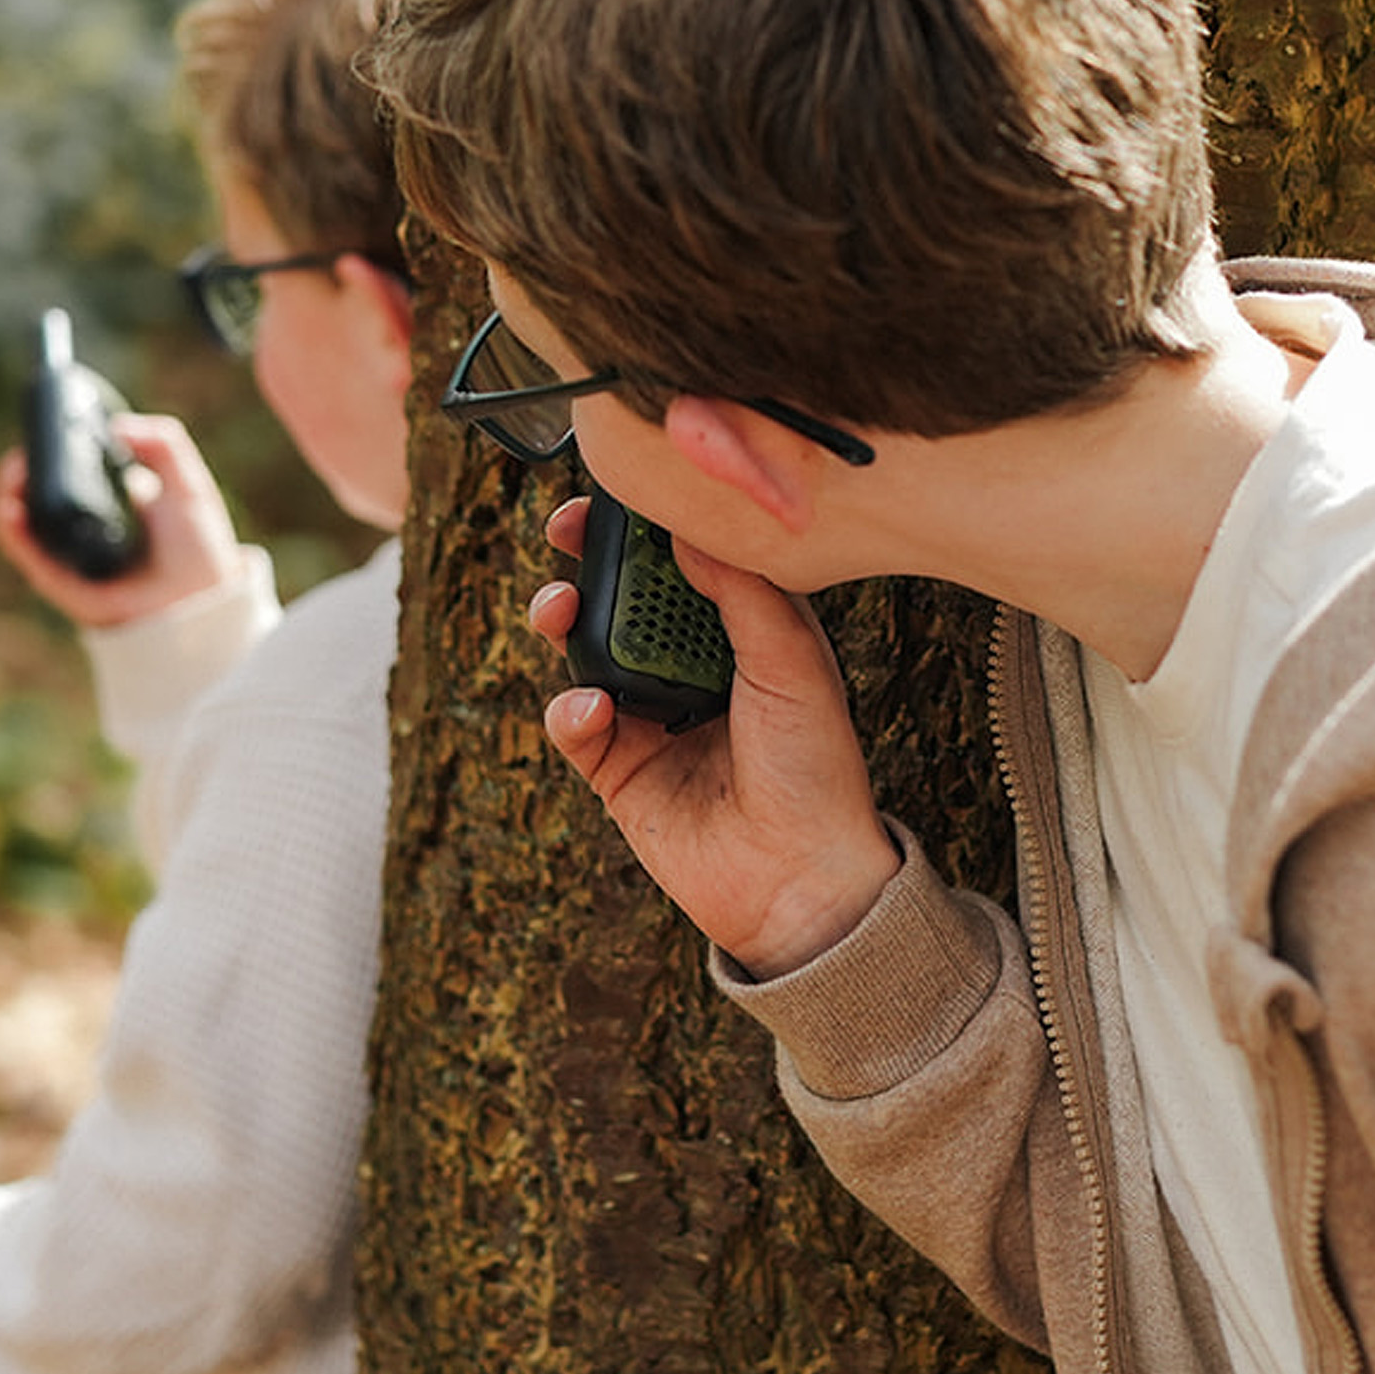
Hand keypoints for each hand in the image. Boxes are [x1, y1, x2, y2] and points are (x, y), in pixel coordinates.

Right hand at [0, 415, 249, 627]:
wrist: (203, 602)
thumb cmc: (199, 547)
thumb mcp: (187, 483)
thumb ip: (164, 444)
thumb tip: (118, 425)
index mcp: (112, 504)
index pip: (71, 474)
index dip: (53, 452)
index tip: (48, 428)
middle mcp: (84, 529)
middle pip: (38, 495)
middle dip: (24, 468)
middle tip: (28, 445)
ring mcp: (67, 555)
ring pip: (21, 521)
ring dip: (8, 491)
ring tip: (14, 467)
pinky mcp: (58, 580)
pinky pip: (24, 552)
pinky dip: (10, 528)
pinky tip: (10, 505)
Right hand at [530, 497, 899, 978]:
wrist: (802, 881)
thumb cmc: (815, 769)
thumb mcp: (793, 662)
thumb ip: (743, 592)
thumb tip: (689, 528)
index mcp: (743, 633)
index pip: (684, 561)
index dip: (648, 525)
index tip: (618, 492)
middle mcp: (694, 669)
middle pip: (626, 596)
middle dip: (590, 558)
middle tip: (563, 531)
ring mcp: (652, 718)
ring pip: (587, 652)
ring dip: (564, 620)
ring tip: (559, 610)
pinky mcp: (620, 772)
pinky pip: (575, 726)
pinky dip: (570, 710)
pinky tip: (591, 711)